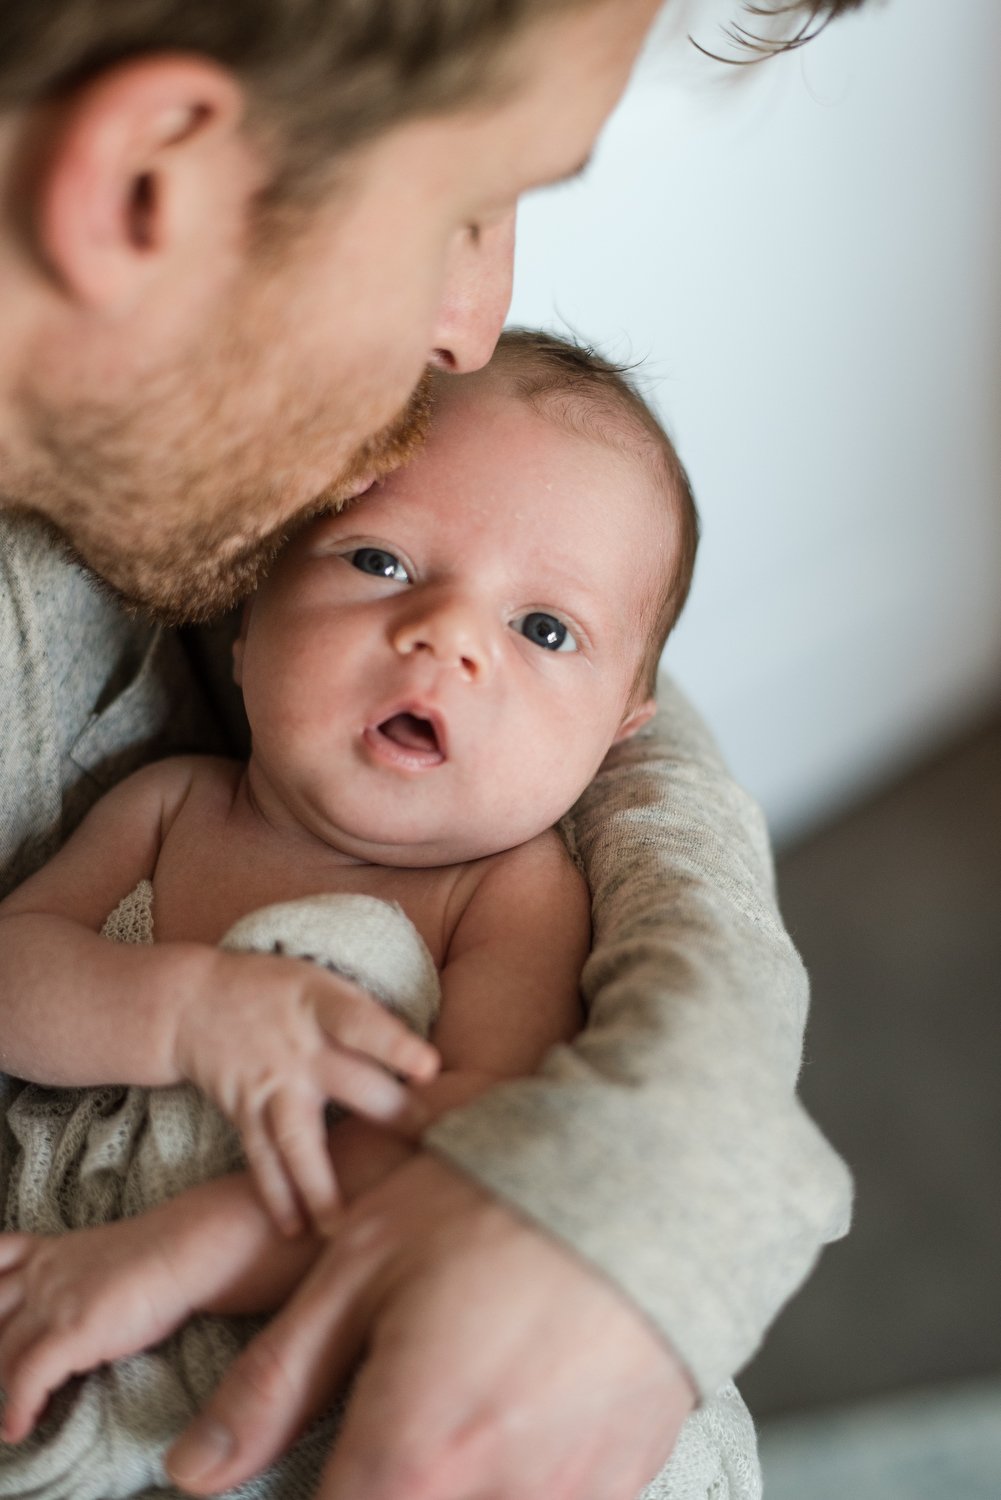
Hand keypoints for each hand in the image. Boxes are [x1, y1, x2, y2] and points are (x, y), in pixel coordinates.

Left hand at [0, 1217, 198, 1441]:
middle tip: (12, 1375)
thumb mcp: (95, 1257)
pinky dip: (18, 1409)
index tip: (3, 1324)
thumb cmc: (154, 1258)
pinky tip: (21, 1427)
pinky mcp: (71, 1331)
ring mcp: (53, 1301)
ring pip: (2, 1354)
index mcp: (46, 1252)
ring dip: (6, 1386)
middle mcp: (41, 1273)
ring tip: (23, 1406)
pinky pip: (26, 1379)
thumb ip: (66, 1280)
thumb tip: (60, 1317)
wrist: (185, 1252)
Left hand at [165, 1155, 694, 1499]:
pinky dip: (517, 1466)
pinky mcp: (623, 1481)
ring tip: (464, 1374)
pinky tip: (518, 1386)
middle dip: (384, 1476)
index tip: (322, 1458)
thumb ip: (275, 1384)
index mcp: (414, 1460)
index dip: (308, 1497)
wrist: (657, 1170)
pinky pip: (546, 1499)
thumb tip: (194, 1472)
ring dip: (450, 1473)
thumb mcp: (360, 1265)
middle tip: (397, 1394)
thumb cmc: (500, 1200)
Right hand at [173, 948, 438, 1234]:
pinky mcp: (244, 1112)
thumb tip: (428, 1065)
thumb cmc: (278, 991)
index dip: (395, 1044)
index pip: (361, 1023)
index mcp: (321, 1004)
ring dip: (321, 1186)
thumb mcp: (320, 982)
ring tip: (344, 1228)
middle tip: (428, 1150)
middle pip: (348, 1085)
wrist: (192, 1001)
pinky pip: (263, 1159)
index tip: (430, 1067)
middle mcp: (298, 1047)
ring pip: (299, 1141)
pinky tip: (295, 1230)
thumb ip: (365, 1019)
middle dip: (389, 1117)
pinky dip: (277, 1196)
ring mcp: (269, 1084)